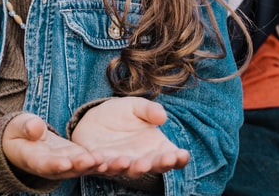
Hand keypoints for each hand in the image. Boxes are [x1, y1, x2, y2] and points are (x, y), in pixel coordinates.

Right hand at [1, 113, 108, 179]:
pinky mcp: (77, 159)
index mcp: (34, 160)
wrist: (24, 142)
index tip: (65, 161)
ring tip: (109, 160)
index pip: (45, 164)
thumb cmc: (19, 133)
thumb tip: (36, 127)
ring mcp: (67, 165)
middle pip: (69, 169)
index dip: (55, 164)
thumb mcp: (18, 126)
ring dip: (97, 166)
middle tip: (94, 160)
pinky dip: (102, 163)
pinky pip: (90, 163)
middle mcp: (53, 167)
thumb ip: (27, 127)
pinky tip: (116, 159)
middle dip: (82, 166)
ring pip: (83, 168)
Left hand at [71, 96, 188, 176]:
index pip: (172, 158)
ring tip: (128, 161)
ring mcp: (122, 164)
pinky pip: (101, 166)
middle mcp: (142, 161)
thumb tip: (162, 116)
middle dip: (159, 164)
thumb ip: (149, 110)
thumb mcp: (135, 107)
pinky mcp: (101, 163)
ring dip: (131, 168)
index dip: (179, 159)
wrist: (95, 118)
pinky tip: (100, 160)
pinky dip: (101, 165)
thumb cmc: (122, 114)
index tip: (183, 154)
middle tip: (164, 159)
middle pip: (154, 167)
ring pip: (128, 170)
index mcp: (156, 149)